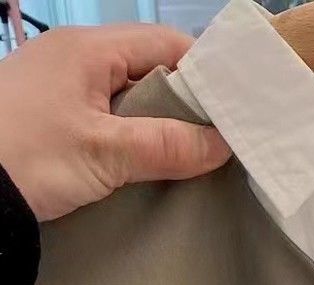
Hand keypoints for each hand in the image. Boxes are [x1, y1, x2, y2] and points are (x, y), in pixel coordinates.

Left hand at [0, 25, 230, 220]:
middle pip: (151, 69)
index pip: (165, 44)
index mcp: (87, 49)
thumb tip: (223, 146)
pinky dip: (136, 137)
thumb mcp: (104, 153)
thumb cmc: (28, 156)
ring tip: (196, 154)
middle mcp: (75, 58)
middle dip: (188, 103)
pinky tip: (154, 162)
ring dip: (162, 124)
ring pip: (131, 97)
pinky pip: (110, 118)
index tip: (236, 107)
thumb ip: (167, 146)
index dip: (205, 72)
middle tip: (222, 137)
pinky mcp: (54, 117)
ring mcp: (62, 88)